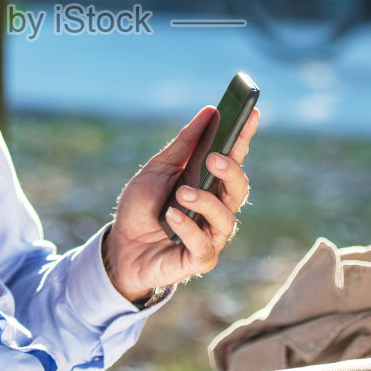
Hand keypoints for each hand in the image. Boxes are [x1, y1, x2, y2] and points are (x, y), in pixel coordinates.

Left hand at [103, 106, 258, 303]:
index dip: (244, 136)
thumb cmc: (142, 207)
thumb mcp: (158, 169)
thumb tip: (210, 111)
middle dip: (231, 171)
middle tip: (214, 158)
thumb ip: (184, 144)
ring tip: (182, 194)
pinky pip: (204, 245)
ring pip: (226, 218)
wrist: (120, 246)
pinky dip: (188, 228)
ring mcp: (211, 235)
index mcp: (209, 182)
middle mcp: (216, 208)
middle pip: (238, 188)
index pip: (233, 157)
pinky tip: (171, 216)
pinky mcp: (200, 259)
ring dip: (205, 202)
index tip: (250, 113)